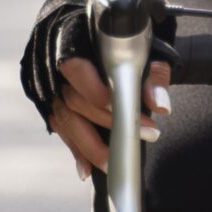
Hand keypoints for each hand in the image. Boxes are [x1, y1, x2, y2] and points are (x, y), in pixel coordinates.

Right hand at [48, 55, 173, 180]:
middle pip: (74, 100)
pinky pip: (61, 130)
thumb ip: (154, 76)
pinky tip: (87, 169)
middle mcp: (55, 68)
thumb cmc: (124, 45)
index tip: (122, 109)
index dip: (95, 91)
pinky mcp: (52, 106)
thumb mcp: (145, 53)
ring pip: (66, 120)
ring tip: (113, 164)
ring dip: (90, 145)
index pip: (77, 69)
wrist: (99, 42)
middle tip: (143, 135)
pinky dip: (76, 150)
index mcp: (73, 43)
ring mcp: (50, 89)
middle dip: (107, 123)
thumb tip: (161, 106)